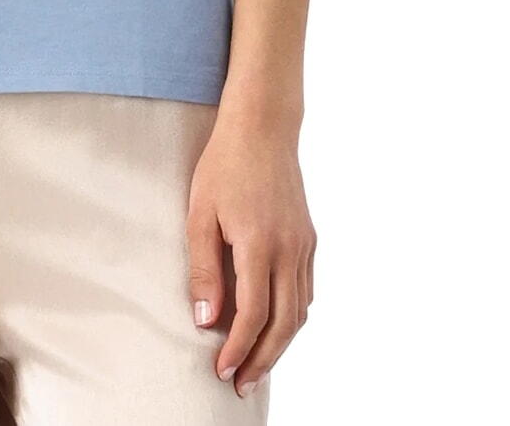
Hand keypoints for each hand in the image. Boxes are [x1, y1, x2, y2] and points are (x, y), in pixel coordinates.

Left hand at [186, 108, 315, 397]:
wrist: (262, 127)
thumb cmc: (224, 165)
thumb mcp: (200, 214)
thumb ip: (203, 269)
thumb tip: (206, 320)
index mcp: (260, 244)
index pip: (253, 315)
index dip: (238, 349)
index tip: (222, 370)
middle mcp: (290, 249)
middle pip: (284, 324)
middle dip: (263, 359)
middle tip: (241, 382)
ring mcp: (304, 244)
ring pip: (301, 311)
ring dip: (281, 343)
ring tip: (257, 363)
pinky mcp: (309, 238)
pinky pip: (306, 289)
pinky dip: (293, 316)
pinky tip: (276, 325)